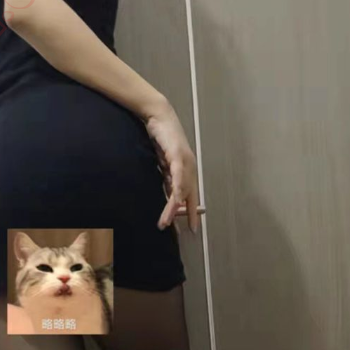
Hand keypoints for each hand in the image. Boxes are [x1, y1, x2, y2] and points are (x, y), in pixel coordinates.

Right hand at [143, 98, 200, 233]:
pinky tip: (174, 203)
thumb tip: (166, 193)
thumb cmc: (159, 137)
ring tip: (166, 224)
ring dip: (174, 209)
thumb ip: (166, 177)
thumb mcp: (163, 162)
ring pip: (182, 191)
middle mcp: (189, 168)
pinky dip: (176, 193)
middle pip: (189, 196)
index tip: (192, 229)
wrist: (158, 116)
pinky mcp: (178, 157)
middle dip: (186, 215)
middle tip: (182, 232)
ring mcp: (186, 162)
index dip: (191, 212)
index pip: (190, 195)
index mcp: (186, 170)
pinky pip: (178, 179)